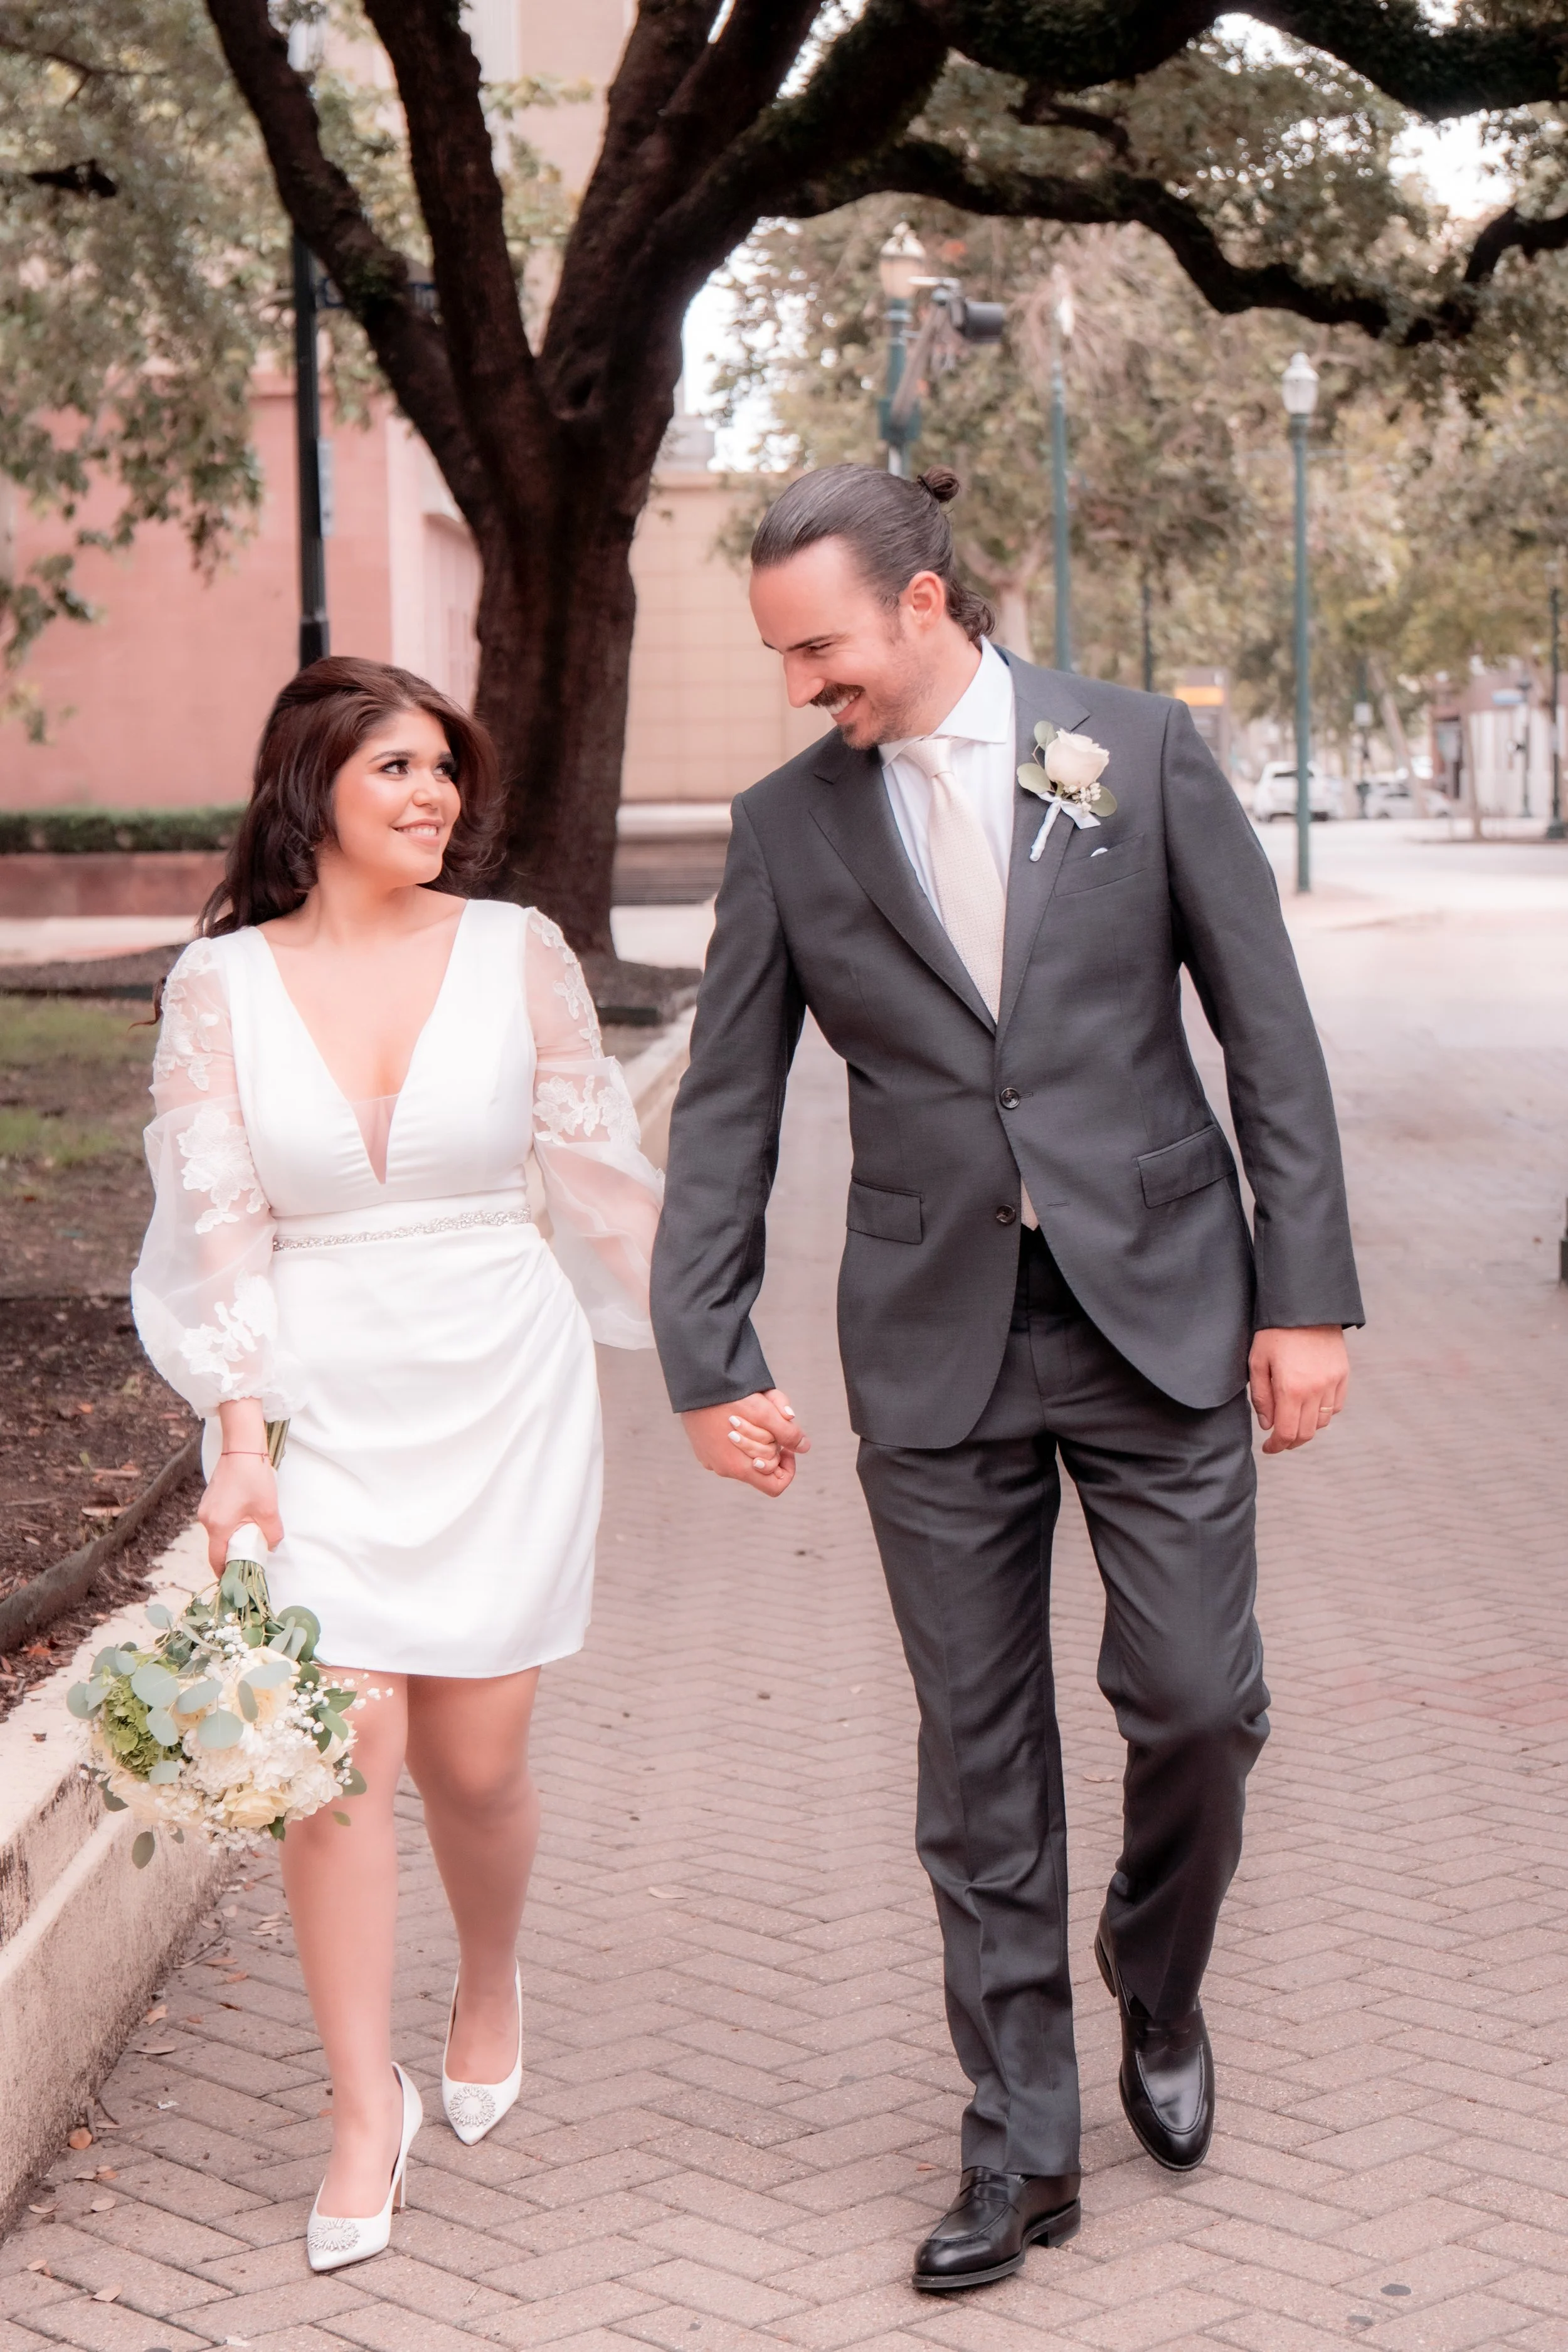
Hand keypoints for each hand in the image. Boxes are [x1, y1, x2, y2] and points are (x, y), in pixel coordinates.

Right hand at [198, 1405, 282, 1569]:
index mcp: (218, 1525)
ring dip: (234, 1539)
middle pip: (218, 1548)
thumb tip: (271, 1546)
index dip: (226, 1574)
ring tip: (253, 1537)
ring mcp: (206, 1509)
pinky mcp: (210, 1500)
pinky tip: (247, 1520)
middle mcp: (207, 1519)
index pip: (217, 1560)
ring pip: (219, 1534)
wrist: (242, 1448)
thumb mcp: (268, 1510)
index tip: (237, 1582)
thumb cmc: (254, 1477)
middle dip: (234, 1556)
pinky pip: (219, 1522)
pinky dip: (231, 1527)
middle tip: (252, 1559)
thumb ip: (272, 1534)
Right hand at [681, 1389, 809, 1497]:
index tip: (786, 1446)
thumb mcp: (765, 1412)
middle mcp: (723, 1469)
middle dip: (771, 1447)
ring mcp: (711, 1459)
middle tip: (769, 1423)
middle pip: (761, 1468)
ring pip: (745, 1457)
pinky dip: (739, 1437)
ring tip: (751, 1415)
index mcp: (740, 1468)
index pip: (775, 1486)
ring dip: (755, 1440)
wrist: (695, 1382)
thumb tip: (805, 1448)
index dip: (787, 1467)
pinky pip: (728, 1449)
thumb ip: (789, 1433)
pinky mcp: (702, 1448)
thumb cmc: (730, 1397)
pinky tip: (734, 1416)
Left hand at [1248, 1326, 1348, 1454]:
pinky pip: (1336, 1406)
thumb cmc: (1274, 1332)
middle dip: (1291, 1442)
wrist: (1305, 1305)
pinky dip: (1323, 1413)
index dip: (1277, 1446)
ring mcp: (1332, 1383)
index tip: (1269, 1448)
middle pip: (1307, 1433)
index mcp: (1290, 1389)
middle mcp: (1315, 1390)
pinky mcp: (1343, 1374)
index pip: (1286, 1433)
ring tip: (1293, 1421)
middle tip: (1279, 1441)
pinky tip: (1310, 1407)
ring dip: (1307, 1428)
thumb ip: (1261, 1397)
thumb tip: (1267, 1425)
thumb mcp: (1257, 1361)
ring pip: (1322, 1422)